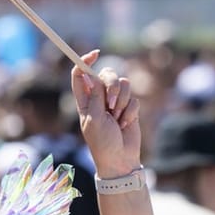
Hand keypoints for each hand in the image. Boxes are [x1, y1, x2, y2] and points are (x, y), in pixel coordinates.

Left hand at [71, 51, 140, 176]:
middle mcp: (99, 98)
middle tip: (111, 104)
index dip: (85, 61)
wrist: (120, 159)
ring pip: (123, 85)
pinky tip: (126, 125)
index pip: (81, 74)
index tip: (95, 54)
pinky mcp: (129, 108)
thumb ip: (96, 96)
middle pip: (106, 74)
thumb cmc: (102, 143)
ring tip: (118, 119)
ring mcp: (115, 102)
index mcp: (85, 99)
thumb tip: (96, 75)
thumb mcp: (94, 118)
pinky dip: (130, 112)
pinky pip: (133, 99)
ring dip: (121, 102)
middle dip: (111, 86)